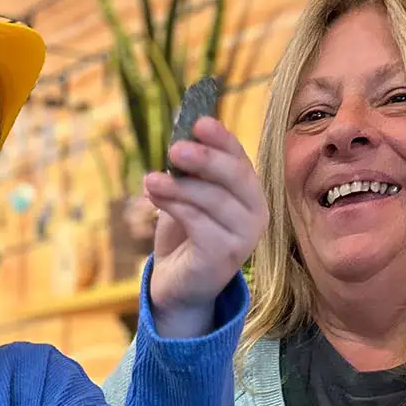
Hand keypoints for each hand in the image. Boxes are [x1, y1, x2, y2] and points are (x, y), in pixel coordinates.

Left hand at [144, 117, 267, 336]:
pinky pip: (199, 223)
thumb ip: (187, 169)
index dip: (221, 139)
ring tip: (150, 179)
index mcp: (248, 192)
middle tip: (174, 148)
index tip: (198, 122)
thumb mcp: (185, 195)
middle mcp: (255, 213)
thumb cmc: (184, 234)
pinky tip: (152, 197)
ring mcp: (244, 237)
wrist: (176, 283)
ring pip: (213, 200)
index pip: (240, 159)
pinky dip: (174, 207)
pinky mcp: (224, 256)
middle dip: (205, 158)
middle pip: (235, 177)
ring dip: (179, 186)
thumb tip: (180, 132)